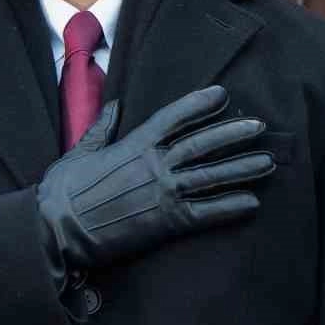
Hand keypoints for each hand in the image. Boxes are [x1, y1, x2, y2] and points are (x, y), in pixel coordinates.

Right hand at [37, 85, 274, 276]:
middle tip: (259, 126)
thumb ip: (103, 128)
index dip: (200, 104)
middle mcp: (153, 165)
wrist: (57, 229)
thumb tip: (115, 106)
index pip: (174, 117)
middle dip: (233, 133)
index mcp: (134, 145)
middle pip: (202, 143)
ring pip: (211, 176)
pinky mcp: (166, 222)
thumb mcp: (82, 151)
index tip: (223, 95)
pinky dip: (230, 207)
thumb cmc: (63, 191)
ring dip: (242, 168)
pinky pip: (206, 213)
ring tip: (268, 162)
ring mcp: (162, 193)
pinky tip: (253, 203)